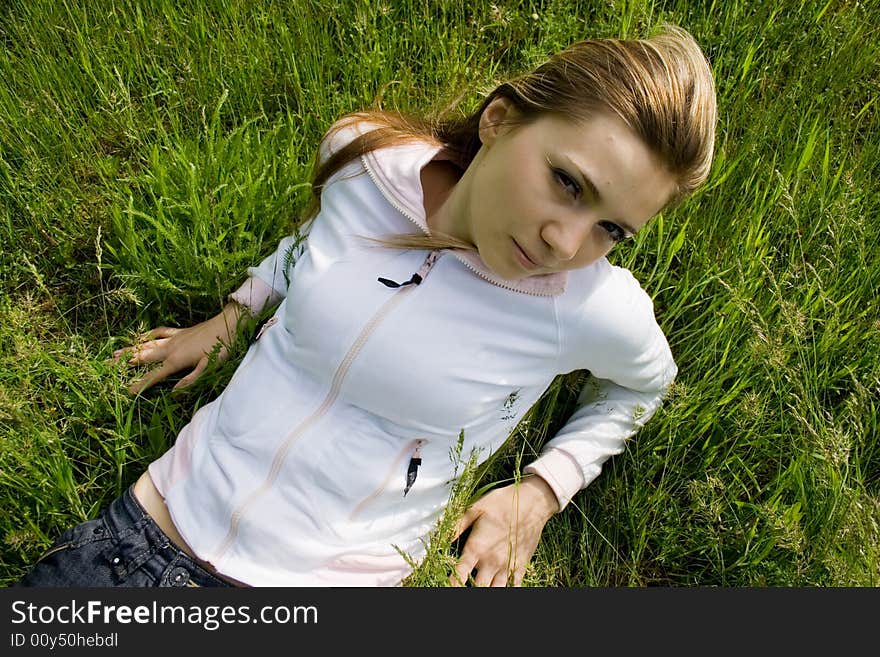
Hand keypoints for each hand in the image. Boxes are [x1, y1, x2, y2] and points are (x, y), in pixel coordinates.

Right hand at [111, 301, 247, 394]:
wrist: (227, 324)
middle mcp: (169, 349)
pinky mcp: (180, 332)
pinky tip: (142, 336)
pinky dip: (148, 334)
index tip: (125, 392)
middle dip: (124, 363)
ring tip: (115, 353)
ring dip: (131, 349)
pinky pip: (159, 332)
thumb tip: (173, 393)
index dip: (139, 385)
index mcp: (175, 361)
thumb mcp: (208, 367)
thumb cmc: (220, 347)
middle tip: (105, 366)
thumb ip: (190, 380)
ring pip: (147, 344)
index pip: (153, 376)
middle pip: (142, 357)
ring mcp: (173, 339)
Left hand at [449, 475, 558, 586]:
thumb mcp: (475, 508)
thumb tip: (440, 537)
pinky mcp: (521, 566)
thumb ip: (456, 526)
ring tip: (481, 585)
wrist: (533, 501)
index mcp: (477, 548)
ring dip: (486, 589)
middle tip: (463, 584)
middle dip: (468, 589)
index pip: (459, 576)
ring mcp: (508, 566)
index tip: (444, 583)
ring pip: (495, 591)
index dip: (451, 583)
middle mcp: (492, 561)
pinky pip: (514, 587)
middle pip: (477, 588)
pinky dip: (507, 589)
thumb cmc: (503, 502)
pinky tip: (499, 586)